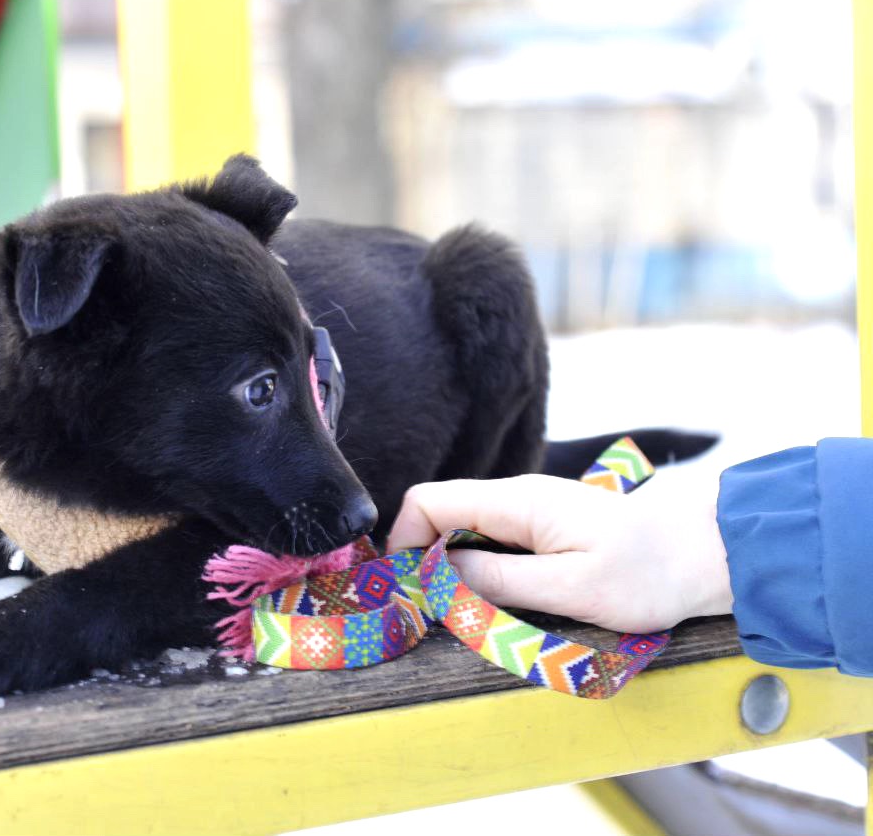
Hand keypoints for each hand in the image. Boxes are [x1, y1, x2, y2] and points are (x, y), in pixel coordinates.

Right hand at [386, 474, 732, 631]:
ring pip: (463, 538)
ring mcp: (531, 516)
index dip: (403, 543)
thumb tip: (435, 578)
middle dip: (423, 565)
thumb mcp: (571, 588)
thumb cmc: (651, 571)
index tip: (407, 592)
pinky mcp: (546, 534)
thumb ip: (499, 582)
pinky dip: (481, 577)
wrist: (714, 554)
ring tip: (466, 617)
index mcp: (516, 503)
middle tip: (433, 616)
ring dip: (454, 575)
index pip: (427, 502)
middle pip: (439, 521)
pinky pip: (492, 549)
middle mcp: (516, 501)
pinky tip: (499, 607)